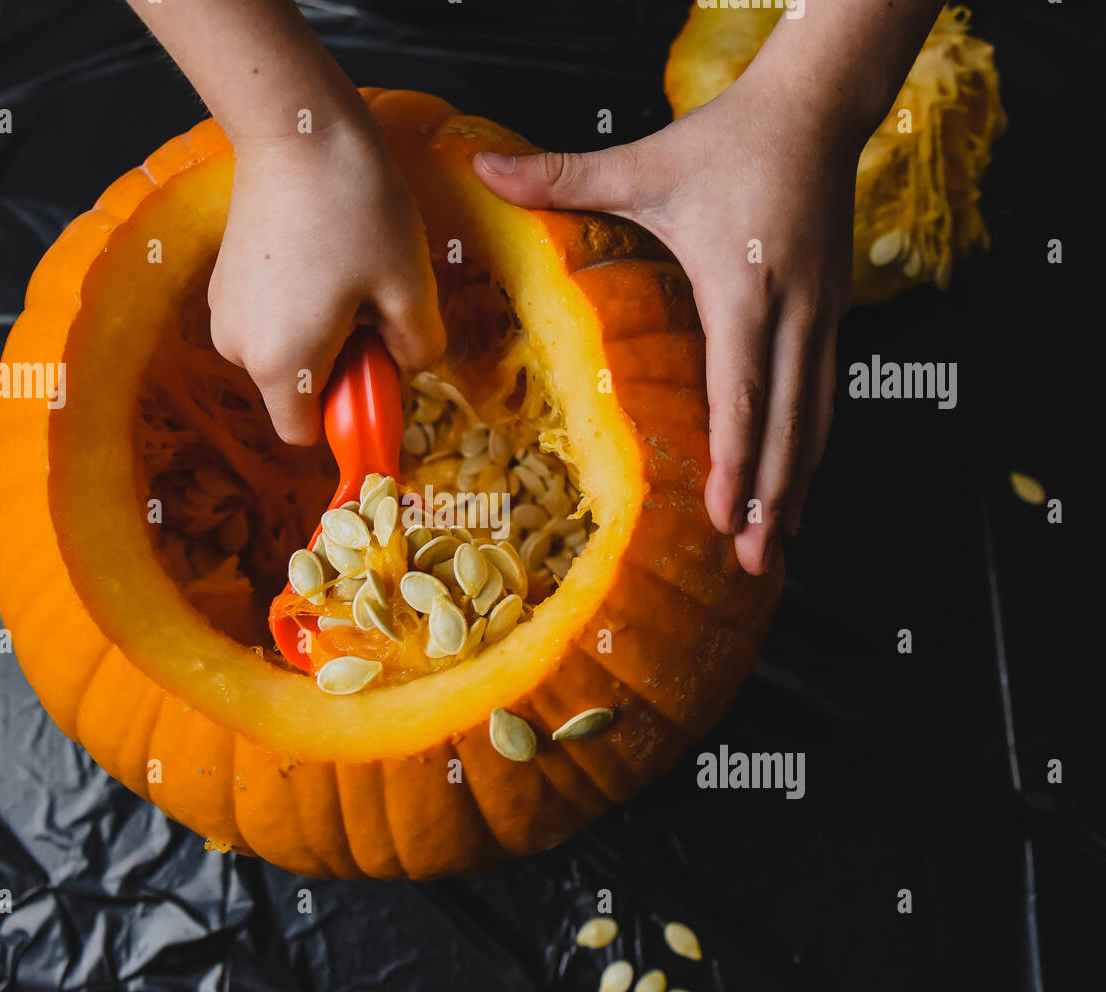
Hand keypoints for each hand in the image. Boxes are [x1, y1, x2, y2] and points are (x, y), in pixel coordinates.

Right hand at [209, 120, 444, 443]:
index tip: (377, 376)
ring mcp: (223, 312)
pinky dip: (297, 306)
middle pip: (298, 392)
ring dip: (320, 333)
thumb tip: (410, 366)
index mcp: (283, 366)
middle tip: (372, 308)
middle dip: (340, 366)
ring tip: (347, 274)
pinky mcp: (221, 280)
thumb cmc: (356, 209)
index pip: (306, 433)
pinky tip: (321, 256)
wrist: (296, 127)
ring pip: (284, 353)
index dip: (347, 417)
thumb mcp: (411, 287)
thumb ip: (420, 349)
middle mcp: (239, 349)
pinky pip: (268, 319)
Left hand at [473, 79, 857, 574]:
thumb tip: (481, 168)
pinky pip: (824, 395)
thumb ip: (562, 175)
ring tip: (777, 541)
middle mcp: (792, 312)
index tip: (725, 514)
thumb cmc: (728, 138)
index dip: (736, 458)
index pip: (742, 389)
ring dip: (796, 482)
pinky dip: (810, 446)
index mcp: (742, 285)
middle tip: (754, 560)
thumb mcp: (644, 161)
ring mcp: (822, 316)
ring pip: (815, 417)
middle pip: (787, 423)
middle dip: (771, 497)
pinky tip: (796, 481)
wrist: (818, 106)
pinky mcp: (833, 314)